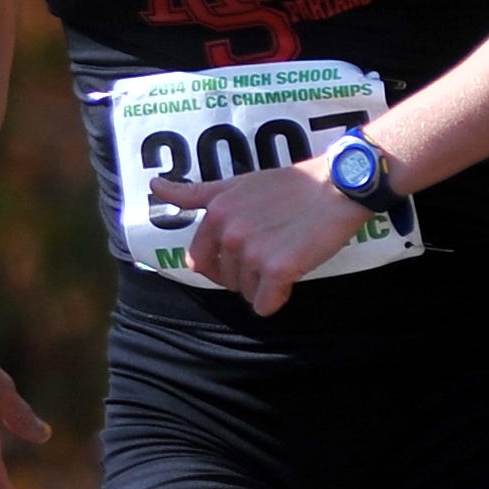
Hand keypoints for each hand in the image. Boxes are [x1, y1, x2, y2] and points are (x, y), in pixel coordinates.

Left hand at [150, 163, 365, 314]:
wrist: (335, 187)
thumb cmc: (289, 186)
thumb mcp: (235, 183)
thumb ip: (195, 193)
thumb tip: (154, 185)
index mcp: (215, 213)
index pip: (198, 260)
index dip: (218, 265)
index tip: (239, 258)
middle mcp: (228, 233)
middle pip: (224, 279)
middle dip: (242, 276)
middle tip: (268, 256)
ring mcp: (252, 252)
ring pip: (246, 292)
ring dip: (263, 285)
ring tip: (284, 256)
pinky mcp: (278, 270)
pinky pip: (265, 305)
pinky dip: (276, 299)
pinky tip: (290, 278)